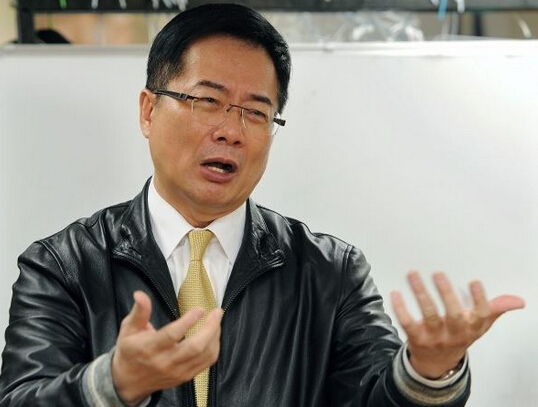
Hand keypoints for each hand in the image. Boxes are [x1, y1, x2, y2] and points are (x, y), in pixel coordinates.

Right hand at [111, 291, 222, 405]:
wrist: (128, 382)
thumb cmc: (130, 351)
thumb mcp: (128, 329)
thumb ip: (139, 311)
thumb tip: (140, 294)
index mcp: (150, 348)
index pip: (172, 335)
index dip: (188, 321)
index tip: (200, 308)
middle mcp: (165, 362)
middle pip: (195, 347)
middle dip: (210, 328)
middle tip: (217, 311)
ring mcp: (177, 372)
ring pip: (204, 355)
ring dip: (215, 335)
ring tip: (216, 320)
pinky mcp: (185, 377)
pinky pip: (206, 363)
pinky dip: (214, 347)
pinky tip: (213, 334)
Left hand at [391, 271, 524, 378]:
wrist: (437, 363)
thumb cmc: (459, 335)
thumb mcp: (479, 325)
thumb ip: (496, 309)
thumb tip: (519, 301)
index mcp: (472, 328)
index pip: (481, 315)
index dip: (479, 300)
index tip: (474, 281)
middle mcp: (454, 333)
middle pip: (453, 315)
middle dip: (446, 294)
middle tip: (438, 273)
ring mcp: (435, 337)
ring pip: (429, 315)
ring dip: (421, 294)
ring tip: (413, 274)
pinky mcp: (416, 338)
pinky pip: (408, 323)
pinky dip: (400, 309)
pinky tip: (396, 293)